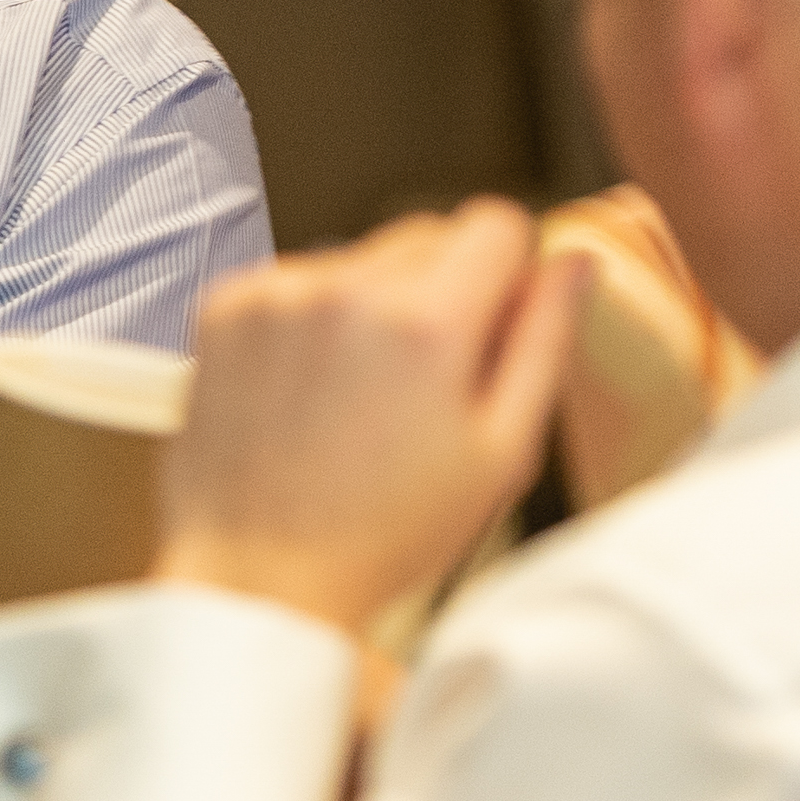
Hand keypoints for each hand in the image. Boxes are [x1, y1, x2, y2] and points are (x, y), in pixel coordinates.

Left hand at [153, 201, 588, 637]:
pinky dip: (310, 318)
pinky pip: (296, 278)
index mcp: (427, 323)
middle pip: (428, 235)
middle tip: (424, 386)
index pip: (495, 223)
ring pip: (361, 256)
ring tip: (359, 399)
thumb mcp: (500, 452)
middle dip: (441, 291)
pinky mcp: (225, 306)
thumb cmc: (385, 535)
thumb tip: (574, 263)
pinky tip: (310, 393)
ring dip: (372, 303)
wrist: (258, 577)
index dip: (508, 274)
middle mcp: (346, 289)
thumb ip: (545, 341)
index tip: (492, 328)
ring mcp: (277, 293)